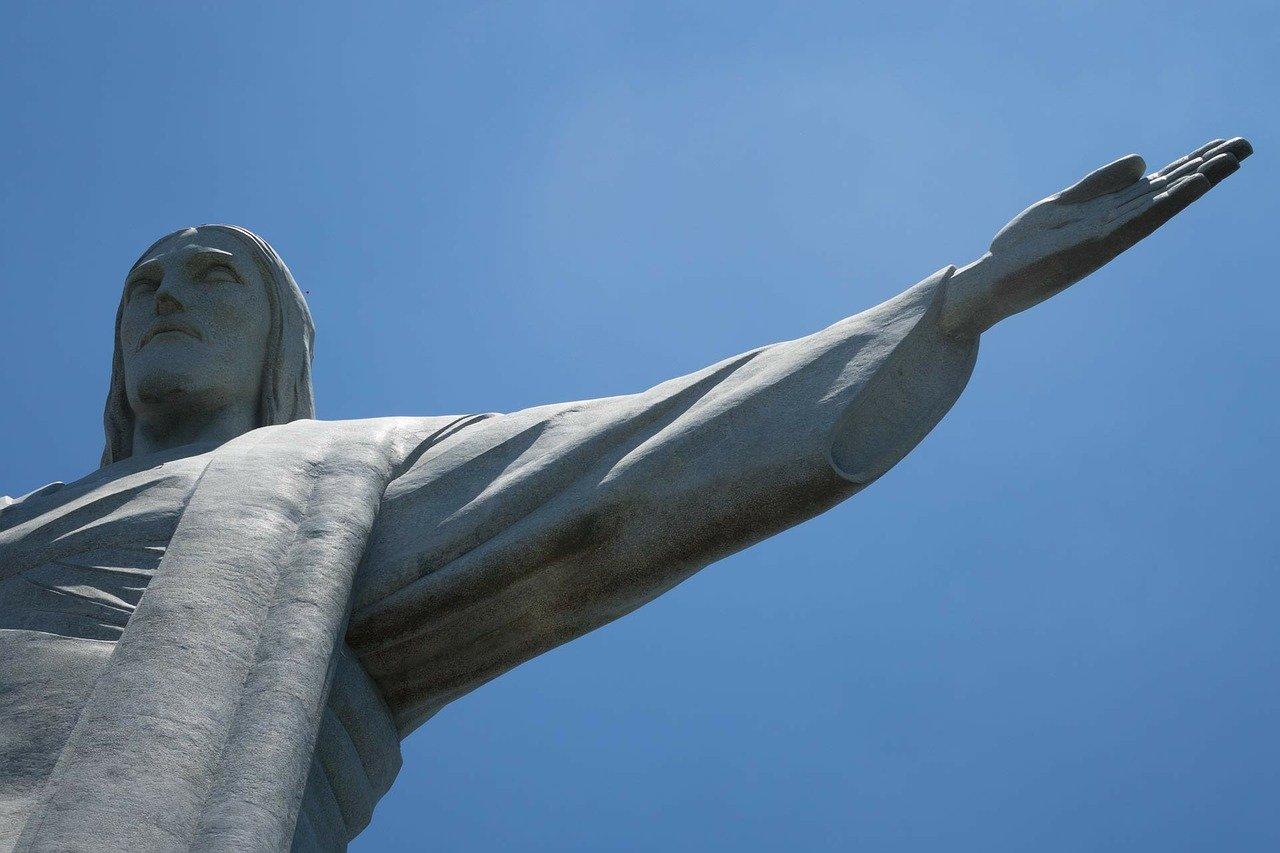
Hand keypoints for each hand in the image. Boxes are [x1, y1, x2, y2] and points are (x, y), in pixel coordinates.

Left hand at [941, 137, 1251, 335]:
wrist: (990, 286)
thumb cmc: (1022, 249)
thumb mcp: (1061, 204)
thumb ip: (1099, 183)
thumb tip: (1144, 160)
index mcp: (1108, 216)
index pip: (1157, 185)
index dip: (1191, 165)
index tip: (1225, 145)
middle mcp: (1115, 227)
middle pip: (1168, 193)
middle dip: (1206, 170)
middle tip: (1247, 145)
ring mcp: (1108, 237)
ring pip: (1160, 204)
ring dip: (1194, 182)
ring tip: (1230, 160)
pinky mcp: (1093, 246)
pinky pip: (1136, 221)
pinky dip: (1164, 202)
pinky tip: (1189, 185)